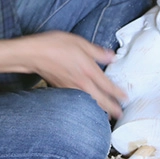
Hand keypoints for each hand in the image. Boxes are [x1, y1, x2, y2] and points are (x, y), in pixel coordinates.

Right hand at [0, 31, 126, 118]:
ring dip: (98, 109)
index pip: (108, 86)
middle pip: (100, 100)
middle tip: (120, 115)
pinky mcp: (61, 89)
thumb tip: (112, 56)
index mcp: (89, 70)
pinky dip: (84, 105)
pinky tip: (85, 105)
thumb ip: (97, 52)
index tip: (126, 98)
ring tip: (106, 114)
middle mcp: (81, 83)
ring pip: (88, 102)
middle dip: (112, 109)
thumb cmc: (55, 45)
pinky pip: (77, 100)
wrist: (33, 54)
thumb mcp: (79, 43)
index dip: (118, 94)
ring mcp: (71, 88)